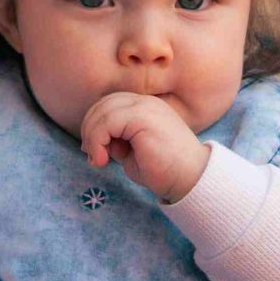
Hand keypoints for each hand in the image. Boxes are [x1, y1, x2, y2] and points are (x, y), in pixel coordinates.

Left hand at [79, 92, 210, 203]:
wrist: (189, 178)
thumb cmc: (163, 170)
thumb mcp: (131, 153)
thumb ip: (115, 141)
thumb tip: (93, 140)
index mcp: (145, 107)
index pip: (109, 104)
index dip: (95, 125)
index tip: (92, 151)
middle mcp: (145, 102)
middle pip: (103, 104)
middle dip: (90, 130)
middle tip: (91, 156)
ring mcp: (145, 106)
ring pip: (102, 112)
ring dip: (92, 137)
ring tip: (97, 160)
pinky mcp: (142, 117)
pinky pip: (107, 122)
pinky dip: (97, 140)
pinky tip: (102, 159)